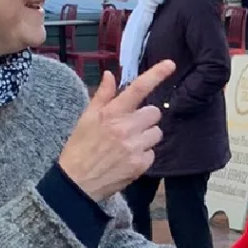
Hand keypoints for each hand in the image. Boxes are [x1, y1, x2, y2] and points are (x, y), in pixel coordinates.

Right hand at [60, 61, 174, 200]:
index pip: (138, 89)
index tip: (170, 64)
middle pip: (154, 113)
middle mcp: (125, 128)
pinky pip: (153, 153)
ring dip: (146, 137)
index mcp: (111, 114)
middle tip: (129, 127)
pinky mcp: (140, 165)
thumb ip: (102, 96)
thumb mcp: (86, 119)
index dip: (156, 74)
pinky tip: (128, 159)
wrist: (76, 183)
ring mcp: (134, 147)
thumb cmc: (80, 148)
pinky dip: (143, 155)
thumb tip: (110, 74)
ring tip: (128, 145)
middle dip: (145, 119)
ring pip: (156, 133)